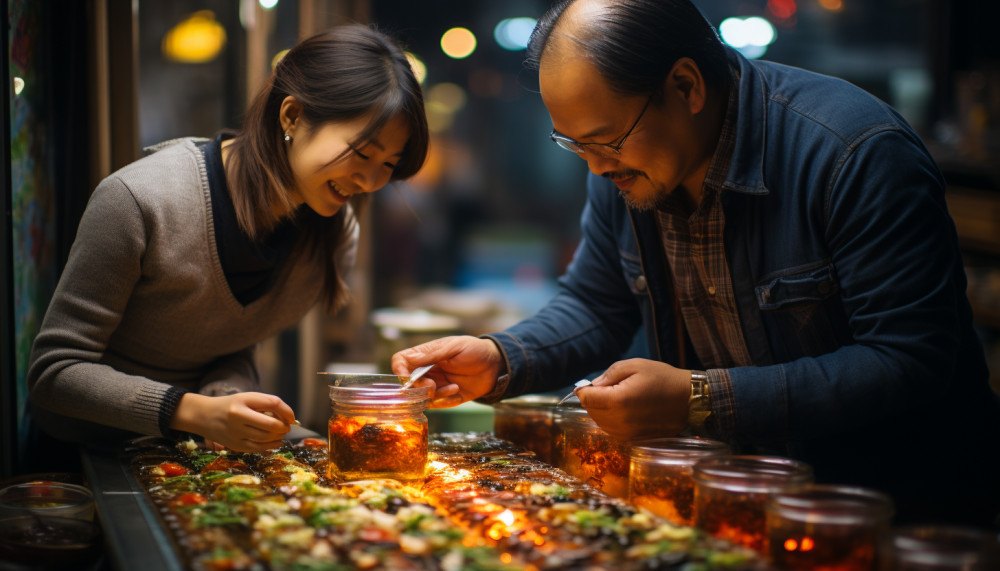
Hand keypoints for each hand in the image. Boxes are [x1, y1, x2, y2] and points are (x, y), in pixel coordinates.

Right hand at [170, 392, 294, 451]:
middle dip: (284, 426)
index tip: (292, 417)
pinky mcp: (235, 446)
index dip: (287, 411)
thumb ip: (267, 404)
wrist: (203, 416)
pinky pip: (258, 448)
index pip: (273, 404)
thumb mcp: (247, 398)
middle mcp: (237, 418)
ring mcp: (235, 434)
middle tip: (287, 426)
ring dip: (279, 436)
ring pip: (266, 438)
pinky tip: (276, 442)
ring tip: (281, 432)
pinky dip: (271, 446)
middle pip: (271, 424)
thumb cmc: (231, 405)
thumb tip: (290, 418)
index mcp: (242, 403)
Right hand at [391, 335, 503, 407]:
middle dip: (419, 387)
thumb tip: (408, 358)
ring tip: (454, 387)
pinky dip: (446, 402)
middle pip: (408, 383)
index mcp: (425, 355)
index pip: (401, 361)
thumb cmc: (474, 350)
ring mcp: (436, 384)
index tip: (408, 378)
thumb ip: (432, 355)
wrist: (496, 365)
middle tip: (433, 386)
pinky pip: (437, 405)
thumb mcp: (454, 348)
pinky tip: (458, 392)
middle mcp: (427, 370)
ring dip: (436, 395)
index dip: (400, 371)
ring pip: (422, 397)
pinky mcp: (446, 397)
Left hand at [577, 358, 691, 440]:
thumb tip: (592, 386)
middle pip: (591, 411)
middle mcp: (620, 422)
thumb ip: (609, 375)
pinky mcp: (634, 439)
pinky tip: (625, 409)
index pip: (586, 399)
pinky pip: (612, 430)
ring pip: (600, 422)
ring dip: (602, 410)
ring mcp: (627, 434)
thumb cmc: (663, 379)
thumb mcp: (635, 365)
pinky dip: (612, 419)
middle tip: (609, 387)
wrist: (689, 401)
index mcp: (618, 401)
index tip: (589, 384)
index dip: (584, 390)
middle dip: (594, 399)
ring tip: (620, 397)